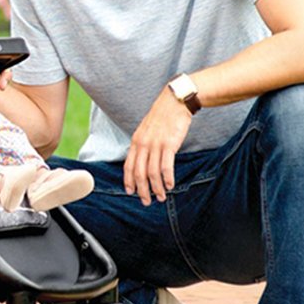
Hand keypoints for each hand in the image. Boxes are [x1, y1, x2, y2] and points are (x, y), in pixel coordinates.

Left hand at [123, 88, 194, 205]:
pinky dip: (167, 178)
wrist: (175, 102)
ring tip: (161, 197)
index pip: (128, 166)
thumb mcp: (147, 130)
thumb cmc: (163, 117)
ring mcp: (155, 144)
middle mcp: (143, 144)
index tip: (131, 192)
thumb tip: (143, 160)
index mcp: (136, 141)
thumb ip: (143, 145)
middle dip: (142, 190)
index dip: (128, 181)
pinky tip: (170, 185)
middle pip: (139, 173)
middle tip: (146, 201)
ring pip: (152, 172)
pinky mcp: (169, 144)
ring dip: (156, 188)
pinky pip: (166, 166)